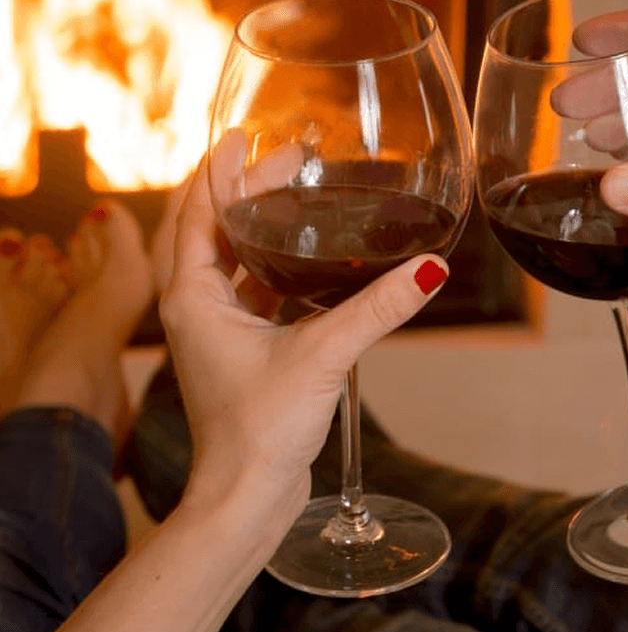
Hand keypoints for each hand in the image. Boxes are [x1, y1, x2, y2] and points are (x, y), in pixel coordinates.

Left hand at [159, 160, 448, 527]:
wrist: (245, 497)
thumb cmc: (259, 431)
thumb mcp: (322, 354)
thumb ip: (377, 308)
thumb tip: (430, 268)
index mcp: (193, 297)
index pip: (196, 211)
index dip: (219, 168)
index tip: (241, 134)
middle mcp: (197, 308)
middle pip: (213, 228)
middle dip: (246, 190)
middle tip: (288, 159)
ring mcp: (217, 331)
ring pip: (233, 261)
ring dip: (259, 227)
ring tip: (296, 196)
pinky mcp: (242, 351)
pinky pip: (253, 293)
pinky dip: (275, 268)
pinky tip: (310, 261)